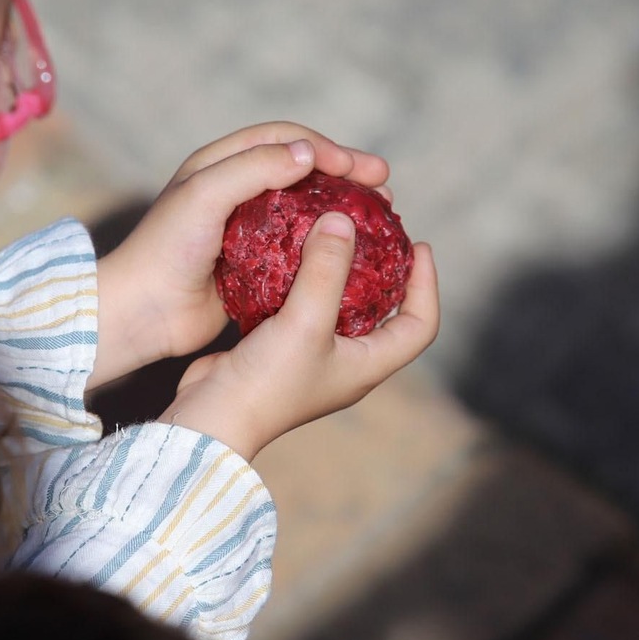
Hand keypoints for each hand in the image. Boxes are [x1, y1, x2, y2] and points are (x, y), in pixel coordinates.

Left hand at [91, 123, 390, 387]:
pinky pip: (300, 248)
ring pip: (306, 209)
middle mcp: (235, 191)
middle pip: (302, 170)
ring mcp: (247, 230)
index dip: (325, 147)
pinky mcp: (254, 266)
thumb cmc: (166, 249)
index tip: (359, 167)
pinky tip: (355, 255)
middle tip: (385, 184)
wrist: (142, 313)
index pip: (284, 139)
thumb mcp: (207, 196)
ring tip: (381, 216)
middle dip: (346, 172)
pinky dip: (329, 245)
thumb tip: (308, 153)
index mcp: (219, 164)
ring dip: (343, 208)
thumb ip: (254, 169)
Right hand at [159, 212, 439, 459]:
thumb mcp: (305, 322)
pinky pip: (303, 305)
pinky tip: (291, 251)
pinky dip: (304, 277)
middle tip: (378, 232)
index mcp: (368, 365)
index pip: (420, 325)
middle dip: (387, 271)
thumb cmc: (267, 383)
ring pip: (340, 305)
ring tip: (336, 233)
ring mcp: (313, 356)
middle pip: (384, 312)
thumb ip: (326, 270)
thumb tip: (343, 221)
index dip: (427, 285)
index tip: (420, 246)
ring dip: (341, 271)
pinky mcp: (282, 347)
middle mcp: (347, 362)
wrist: (210, 418)